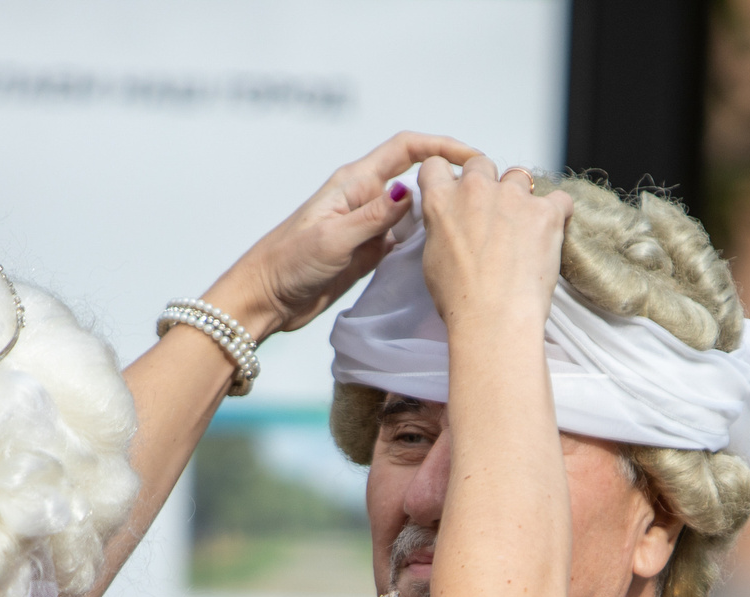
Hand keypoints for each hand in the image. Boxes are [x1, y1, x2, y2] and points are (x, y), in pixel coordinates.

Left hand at [204, 131, 483, 339]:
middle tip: (482, 196)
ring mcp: (369, 225)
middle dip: (448, 179)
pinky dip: (425, 241)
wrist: (267, 297)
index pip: (405, 149)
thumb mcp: (333, 237)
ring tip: (471, 225)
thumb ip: (373, 216)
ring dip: (440, 212)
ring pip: (415, 209)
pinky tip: (442, 252)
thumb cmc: (289, 262)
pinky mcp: (369, 251)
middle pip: (416, 175)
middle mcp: (365, 198)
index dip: (441, 146)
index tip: (473, 156)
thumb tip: (410, 191)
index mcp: (354, 183)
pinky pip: (405, 238)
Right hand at [416, 153, 570, 341]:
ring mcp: (512, 197)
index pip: (437, 165)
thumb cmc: (462, 300)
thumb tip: (452, 226)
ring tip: (524, 228)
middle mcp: (475, 189)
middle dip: (487, 183)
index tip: (459, 188)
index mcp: (442, 200)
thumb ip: (441, 228)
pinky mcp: (545, 211)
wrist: (494, 319)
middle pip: (481, 164)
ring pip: (519, 176)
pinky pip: (559, 198)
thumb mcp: (432, 260)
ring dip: (521, 196)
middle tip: (494, 214)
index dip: (449, 176)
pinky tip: (552, 231)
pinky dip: (558, 211)